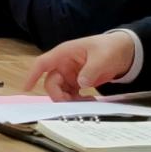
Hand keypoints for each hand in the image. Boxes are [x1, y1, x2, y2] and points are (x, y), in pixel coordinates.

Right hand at [23, 31, 137, 98]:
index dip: (33, 75)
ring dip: (69, 100)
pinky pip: (71, 94)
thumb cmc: (110, 48)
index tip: (26, 88)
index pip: (43, 63)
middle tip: (73, 103)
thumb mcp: (102, 57)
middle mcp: (63, 64)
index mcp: (65, 53)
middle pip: (51, 83)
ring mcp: (69, 74)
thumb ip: (91, 70)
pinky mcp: (77, 82)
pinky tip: (89, 101)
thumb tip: (80, 83)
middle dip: (59, 95)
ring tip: (86, 102)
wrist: (124, 52)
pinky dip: (77, 101)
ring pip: (60, 91)